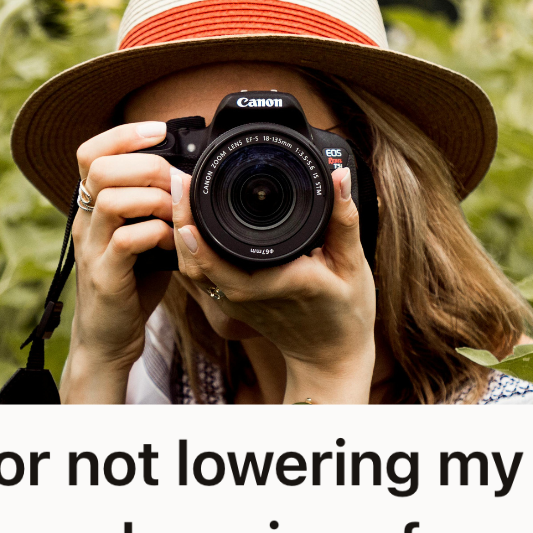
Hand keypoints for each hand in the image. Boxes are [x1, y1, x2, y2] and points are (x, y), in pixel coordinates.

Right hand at [60, 121, 174, 403]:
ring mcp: (91, 249)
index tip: (159, 130)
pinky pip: (126, 241)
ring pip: (111, 199)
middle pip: (99, 168)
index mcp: (92, 207)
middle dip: (146, 165)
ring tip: (175, 214)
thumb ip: (157, 208)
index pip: (90, 153)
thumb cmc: (131, 284)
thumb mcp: (143, 236)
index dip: (123, 134)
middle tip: (176, 182)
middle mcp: (84, 222)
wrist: (108, 338)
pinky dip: (156, 234)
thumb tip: (191, 179)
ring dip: (153, 199)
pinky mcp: (104, 276)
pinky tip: (172, 243)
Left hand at [172, 167, 376, 403]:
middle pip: (196, 261)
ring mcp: (236, 303)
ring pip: (192, 269)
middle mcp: (249, 296)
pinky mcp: (231, 304)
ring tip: (181, 192)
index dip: (198, 233)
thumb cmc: (346, 313)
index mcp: (278, 283)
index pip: (224, 262)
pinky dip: (190, 248)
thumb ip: (344, 219)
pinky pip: (200, 275)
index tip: (189, 193)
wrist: (330, 356)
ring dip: (180, 232)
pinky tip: (189, 220)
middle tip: (179, 180)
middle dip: (181, 219)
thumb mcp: (353, 264)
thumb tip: (338, 176)